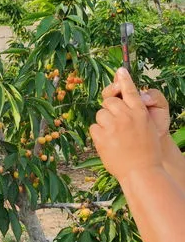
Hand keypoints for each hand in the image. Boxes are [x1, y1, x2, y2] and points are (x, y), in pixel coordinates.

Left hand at [90, 67, 162, 183]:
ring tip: (114, 137)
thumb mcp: (147, 129)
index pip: (130, 91)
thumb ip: (135, 115)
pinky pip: (94, 128)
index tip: (120, 70)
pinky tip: (108, 144)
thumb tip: (121, 107)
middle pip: (109, 101)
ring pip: (100, 114)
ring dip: (104, 123)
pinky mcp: (101, 136)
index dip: (124, 80)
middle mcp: (126, 116)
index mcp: (140, 112)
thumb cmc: (146, 153)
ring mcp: (113, 125)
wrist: (141, 172)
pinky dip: (98, 135)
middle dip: (109, 110)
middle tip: (115, 124)